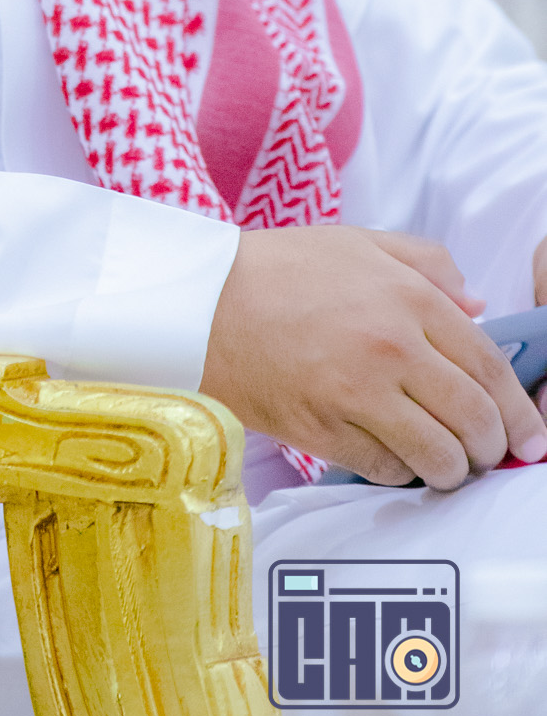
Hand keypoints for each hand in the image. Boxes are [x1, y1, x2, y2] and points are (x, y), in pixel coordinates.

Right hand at [201, 226, 546, 488]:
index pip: (489, 365)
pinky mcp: (324, 430)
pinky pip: (386, 470)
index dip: (517, 409)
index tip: (527, 433)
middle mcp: (392, 348)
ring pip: (438, 455)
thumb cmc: (277, 270)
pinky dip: (399, 473)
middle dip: (492, 447)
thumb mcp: (357, 242)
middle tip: (488, 454)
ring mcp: (358, 394)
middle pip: (474, 419)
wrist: (201, 303)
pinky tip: (394, 459)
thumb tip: (477, 304)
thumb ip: (427, 263)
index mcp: (407, 298)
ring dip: (452, 469)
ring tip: (445, 465)